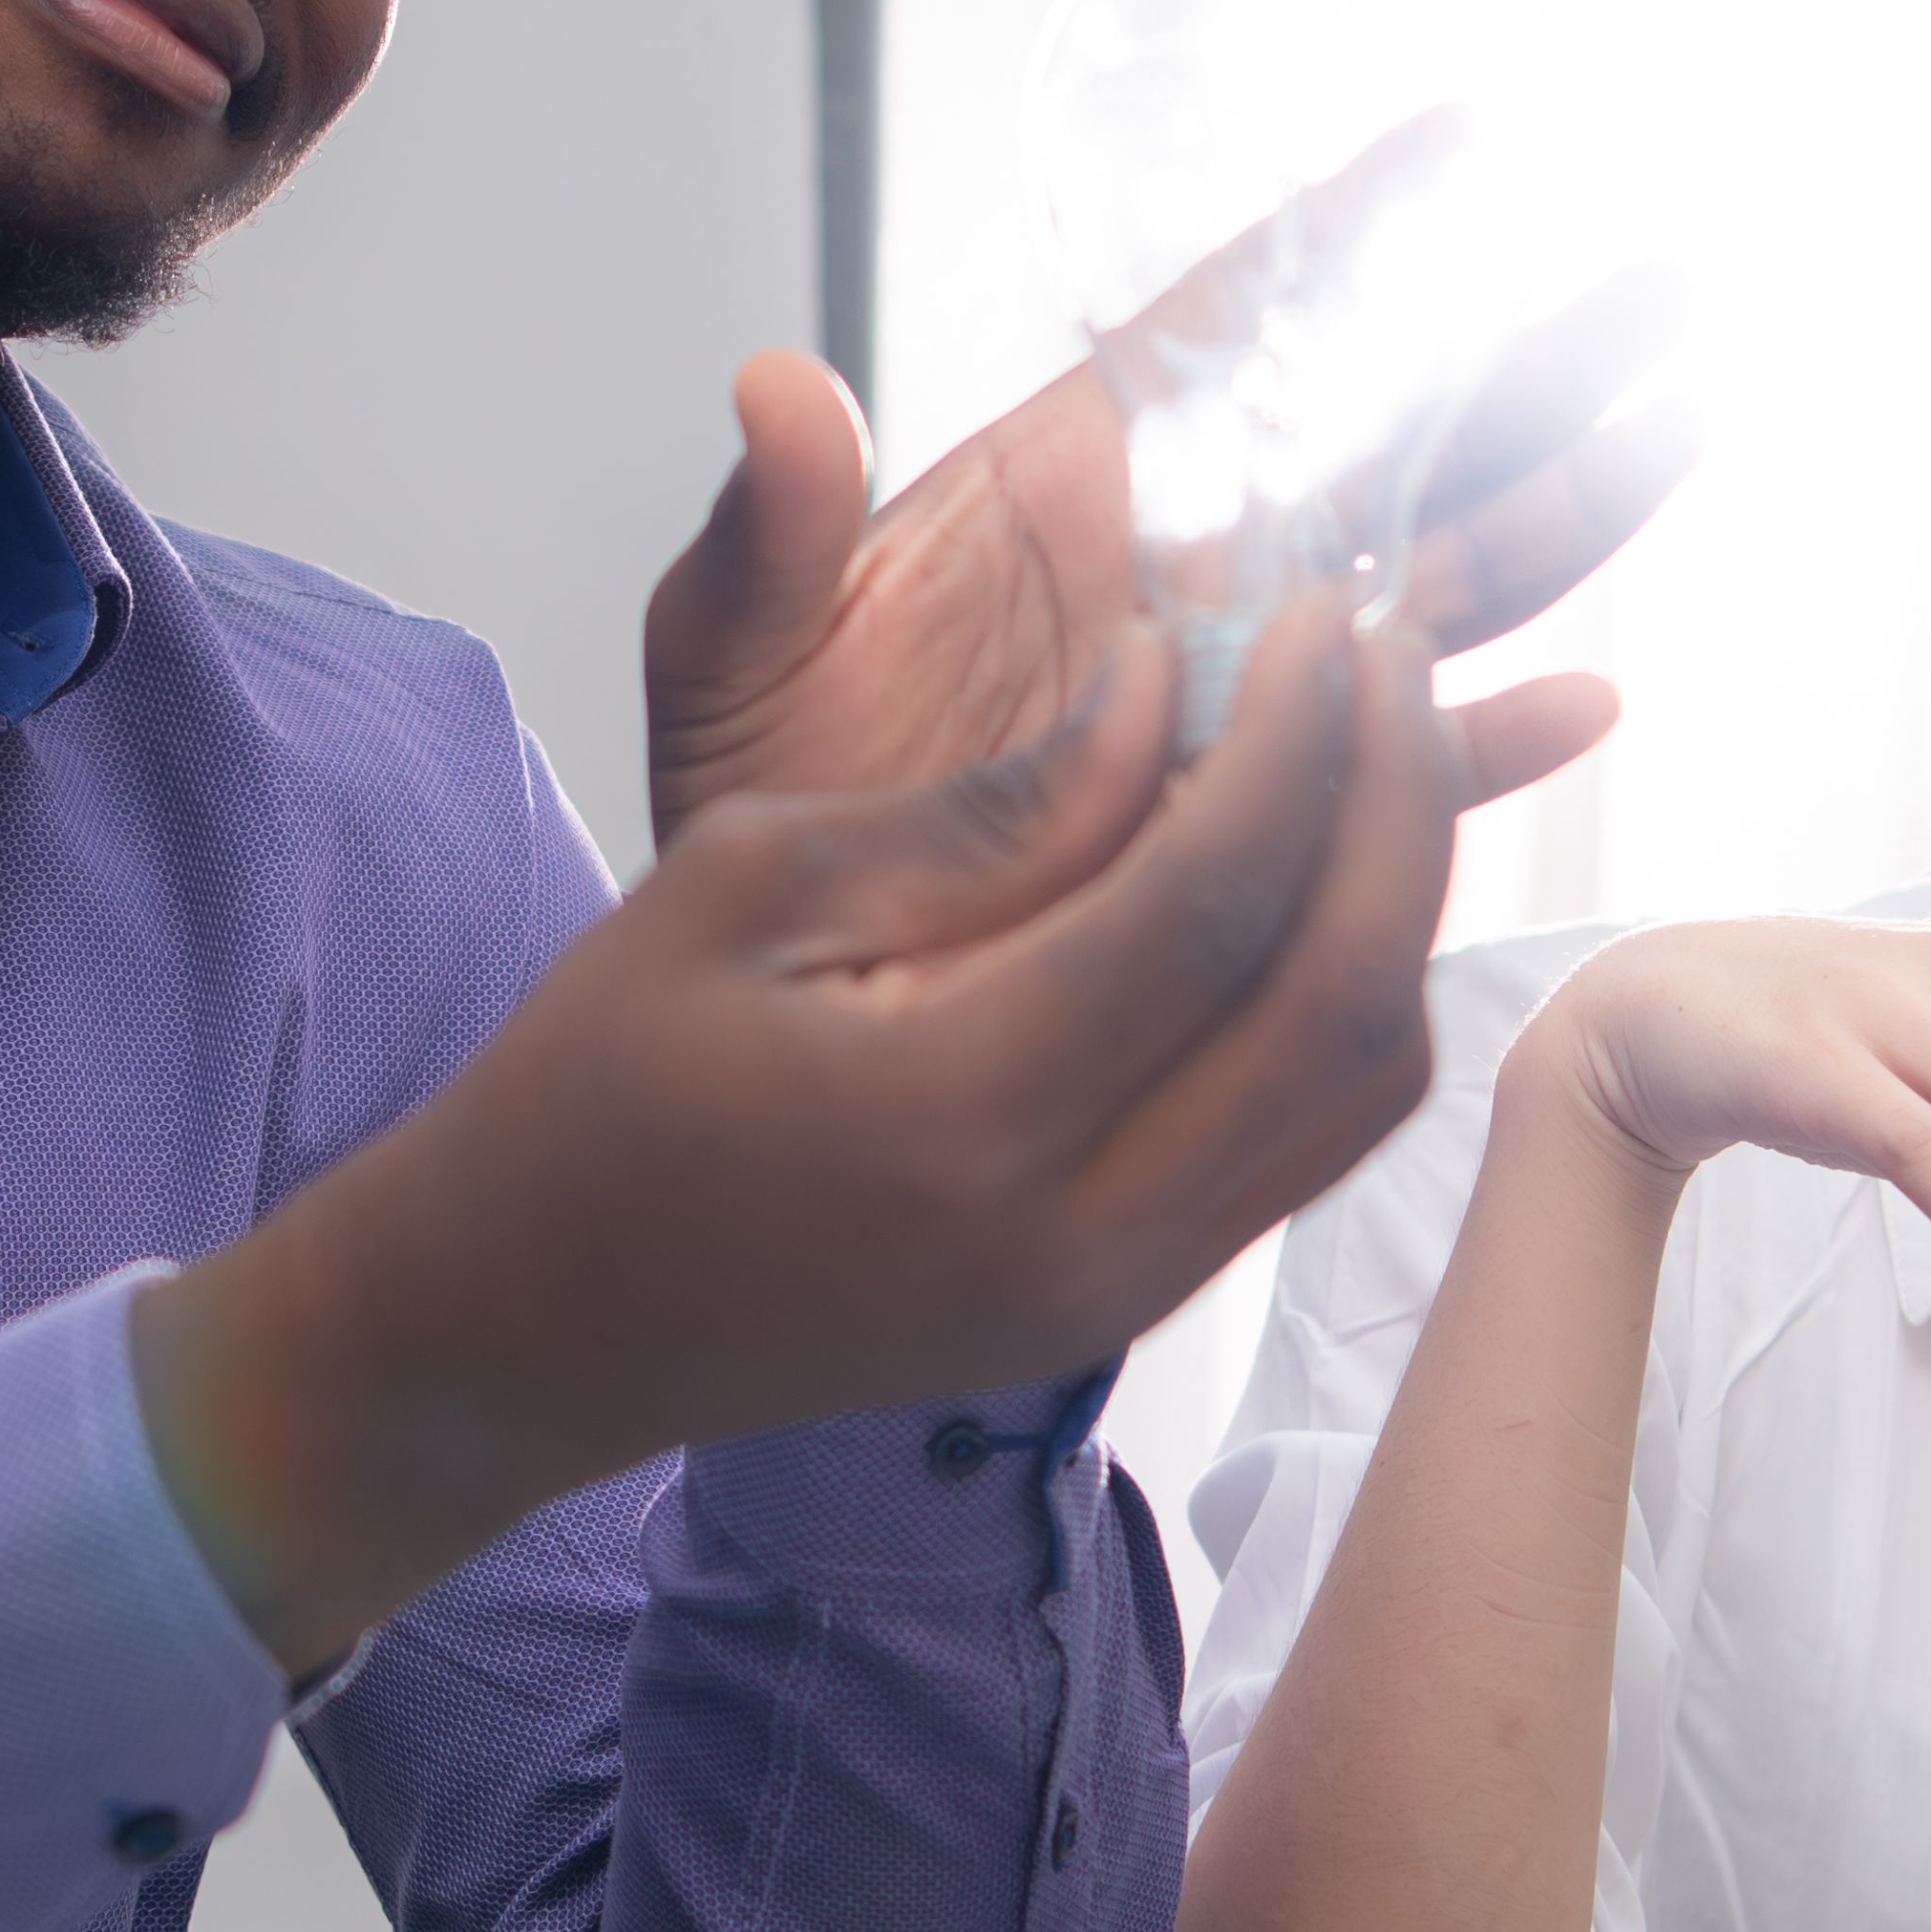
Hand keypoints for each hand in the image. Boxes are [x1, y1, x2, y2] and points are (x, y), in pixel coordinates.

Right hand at [149, 588, 1473, 1661]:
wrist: (531, 1321)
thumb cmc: (599, 1081)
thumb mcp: (745, 883)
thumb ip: (984, 808)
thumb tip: (1169, 693)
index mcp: (957, 1115)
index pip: (1215, 901)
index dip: (1297, 733)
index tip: (1319, 610)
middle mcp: (1073, 1235)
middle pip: (1341, 1000)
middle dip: (1399, 799)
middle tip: (1385, 651)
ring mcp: (1114, 1294)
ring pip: (1360, 1085)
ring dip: (1398, 901)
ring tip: (1370, 745)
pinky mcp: (1125, 1308)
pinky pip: (1309, 1144)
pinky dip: (1347, 998)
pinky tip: (1310, 876)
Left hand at [638, 227, 1697, 845]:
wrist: (789, 987)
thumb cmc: (761, 791)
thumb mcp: (735, 647)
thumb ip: (770, 523)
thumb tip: (774, 384)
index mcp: (1077, 479)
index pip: (1239, 328)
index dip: (1356, 234)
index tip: (1474, 133)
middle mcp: (1191, 567)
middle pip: (1398, 434)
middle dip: (1533, 354)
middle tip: (1665, 274)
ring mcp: (1243, 687)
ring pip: (1440, 578)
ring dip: (1562, 509)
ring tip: (1676, 425)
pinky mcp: (1263, 814)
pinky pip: (1401, 767)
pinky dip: (1492, 739)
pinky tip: (1585, 701)